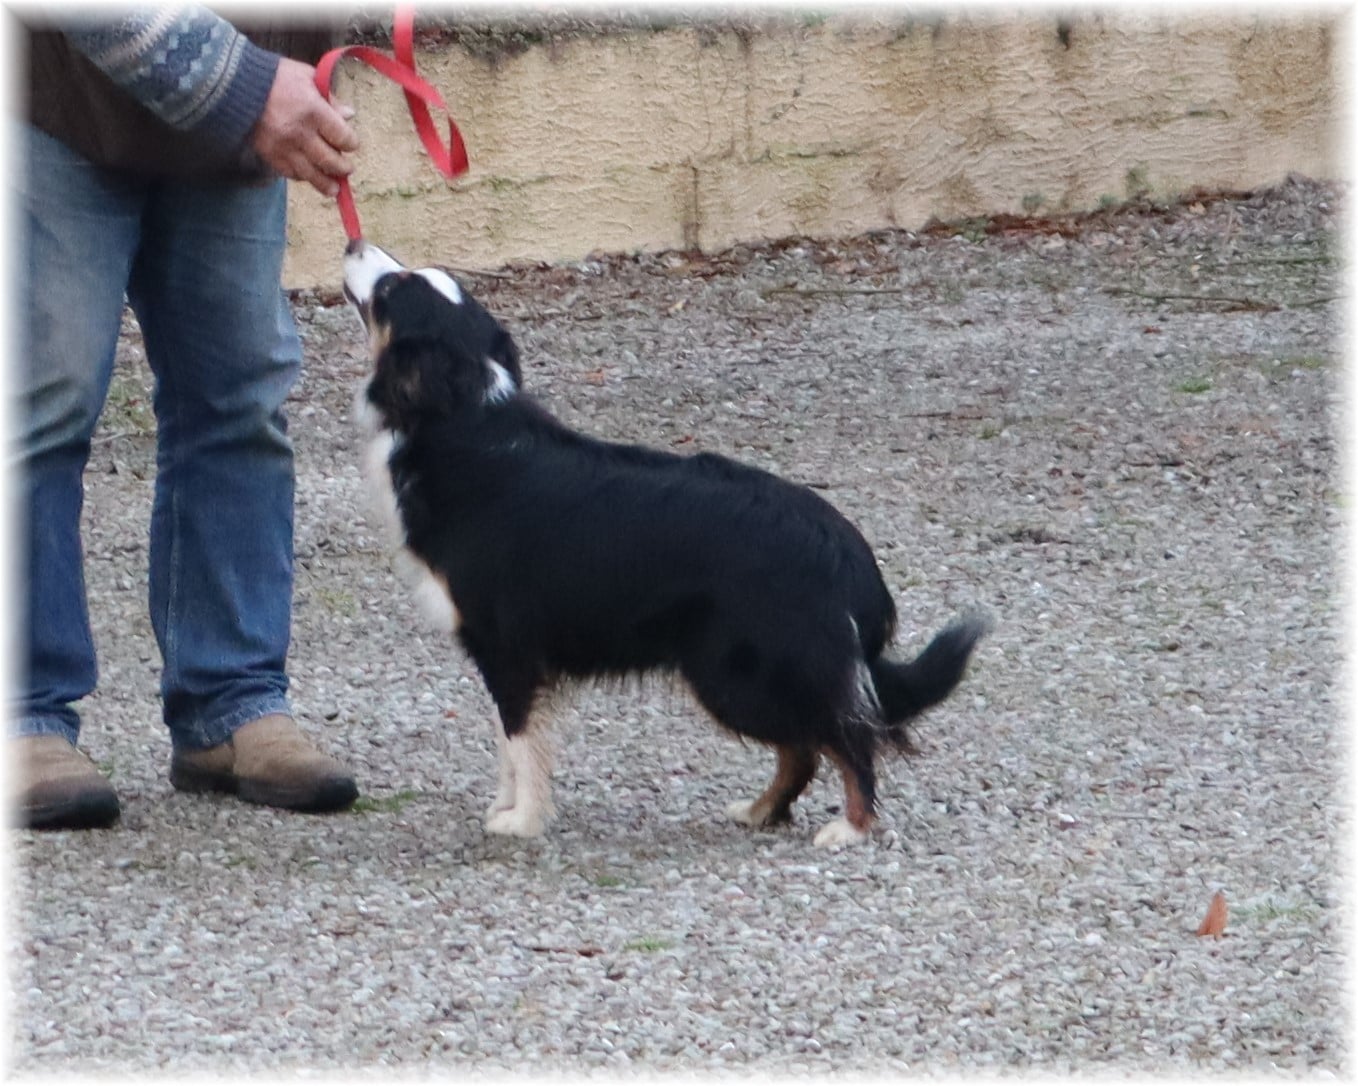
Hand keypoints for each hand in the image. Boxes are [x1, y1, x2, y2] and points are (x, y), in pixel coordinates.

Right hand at [251, 57, 359, 196]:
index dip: (351, 144)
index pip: (343, 138)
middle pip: (331, 162)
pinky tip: (309, 175)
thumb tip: (349, 114)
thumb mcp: (307, 77)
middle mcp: (301, 134)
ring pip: (313, 175)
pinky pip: (292, 174)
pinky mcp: (271, 156)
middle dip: (343, 168)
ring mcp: (285, 148)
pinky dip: (303, 177)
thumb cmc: (275, 77)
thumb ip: (330, 97)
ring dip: (327, 184)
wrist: (235, 86)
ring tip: (334, 188)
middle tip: (346, 169)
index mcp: (314, 111)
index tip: (351, 144)